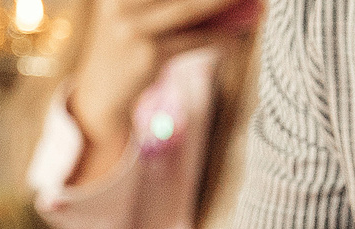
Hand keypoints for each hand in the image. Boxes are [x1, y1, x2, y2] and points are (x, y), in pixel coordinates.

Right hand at [69, 0, 259, 167]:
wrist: (100, 94)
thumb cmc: (130, 45)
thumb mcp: (145, 15)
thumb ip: (176, 5)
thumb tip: (233, 6)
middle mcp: (122, 1)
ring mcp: (132, 27)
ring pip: (190, 8)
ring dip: (226, 4)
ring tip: (253, 5)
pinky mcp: (147, 53)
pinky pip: (193, 40)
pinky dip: (219, 39)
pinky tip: (235, 39)